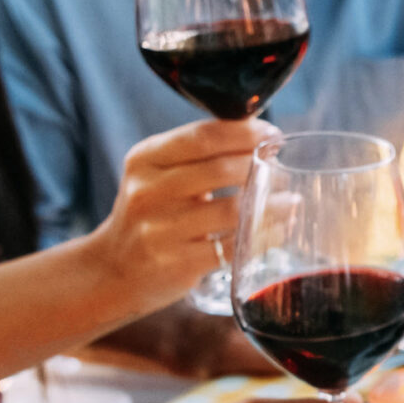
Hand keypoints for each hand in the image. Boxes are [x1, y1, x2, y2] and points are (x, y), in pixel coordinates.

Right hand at [83, 119, 269, 308]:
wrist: (113, 269)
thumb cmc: (151, 213)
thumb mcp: (157, 175)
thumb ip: (198, 155)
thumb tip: (260, 134)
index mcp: (145, 159)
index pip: (202, 136)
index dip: (244, 133)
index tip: (273, 134)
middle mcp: (147, 191)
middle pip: (219, 170)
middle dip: (260, 166)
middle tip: (283, 168)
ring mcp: (160, 230)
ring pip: (231, 210)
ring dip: (270, 204)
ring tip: (290, 199)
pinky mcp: (175, 263)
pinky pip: (232, 247)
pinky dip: (262, 236)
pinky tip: (279, 229)